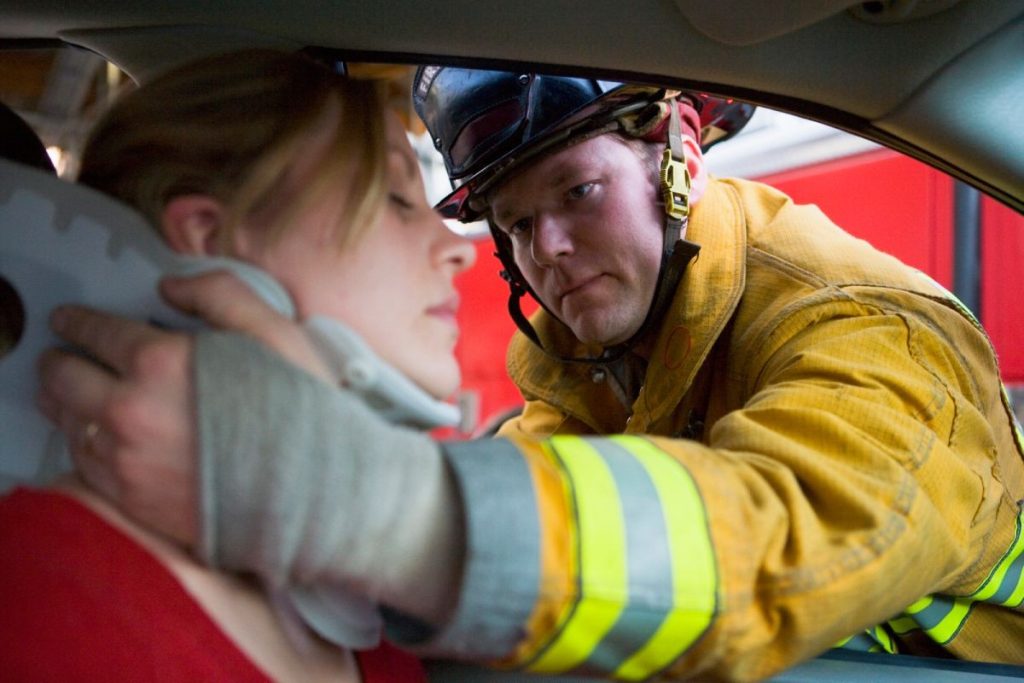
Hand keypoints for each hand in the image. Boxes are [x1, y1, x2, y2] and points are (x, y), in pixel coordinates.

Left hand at [36, 270, 330, 546]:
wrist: (319, 496)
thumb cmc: (306, 411)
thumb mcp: (276, 332)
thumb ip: (221, 293)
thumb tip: (170, 286)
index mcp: (161, 362)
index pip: (97, 331)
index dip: (78, 320)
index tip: (68, 318)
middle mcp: (131, 411)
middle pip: (65, 378)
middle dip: (58, 360)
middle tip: (58, 354)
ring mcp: (127, 461)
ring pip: (68, 423)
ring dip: (62, 402)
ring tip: (64, 393)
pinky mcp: (133, 500)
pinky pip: (83, 466)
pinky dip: (80, 444)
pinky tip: (93, 436)